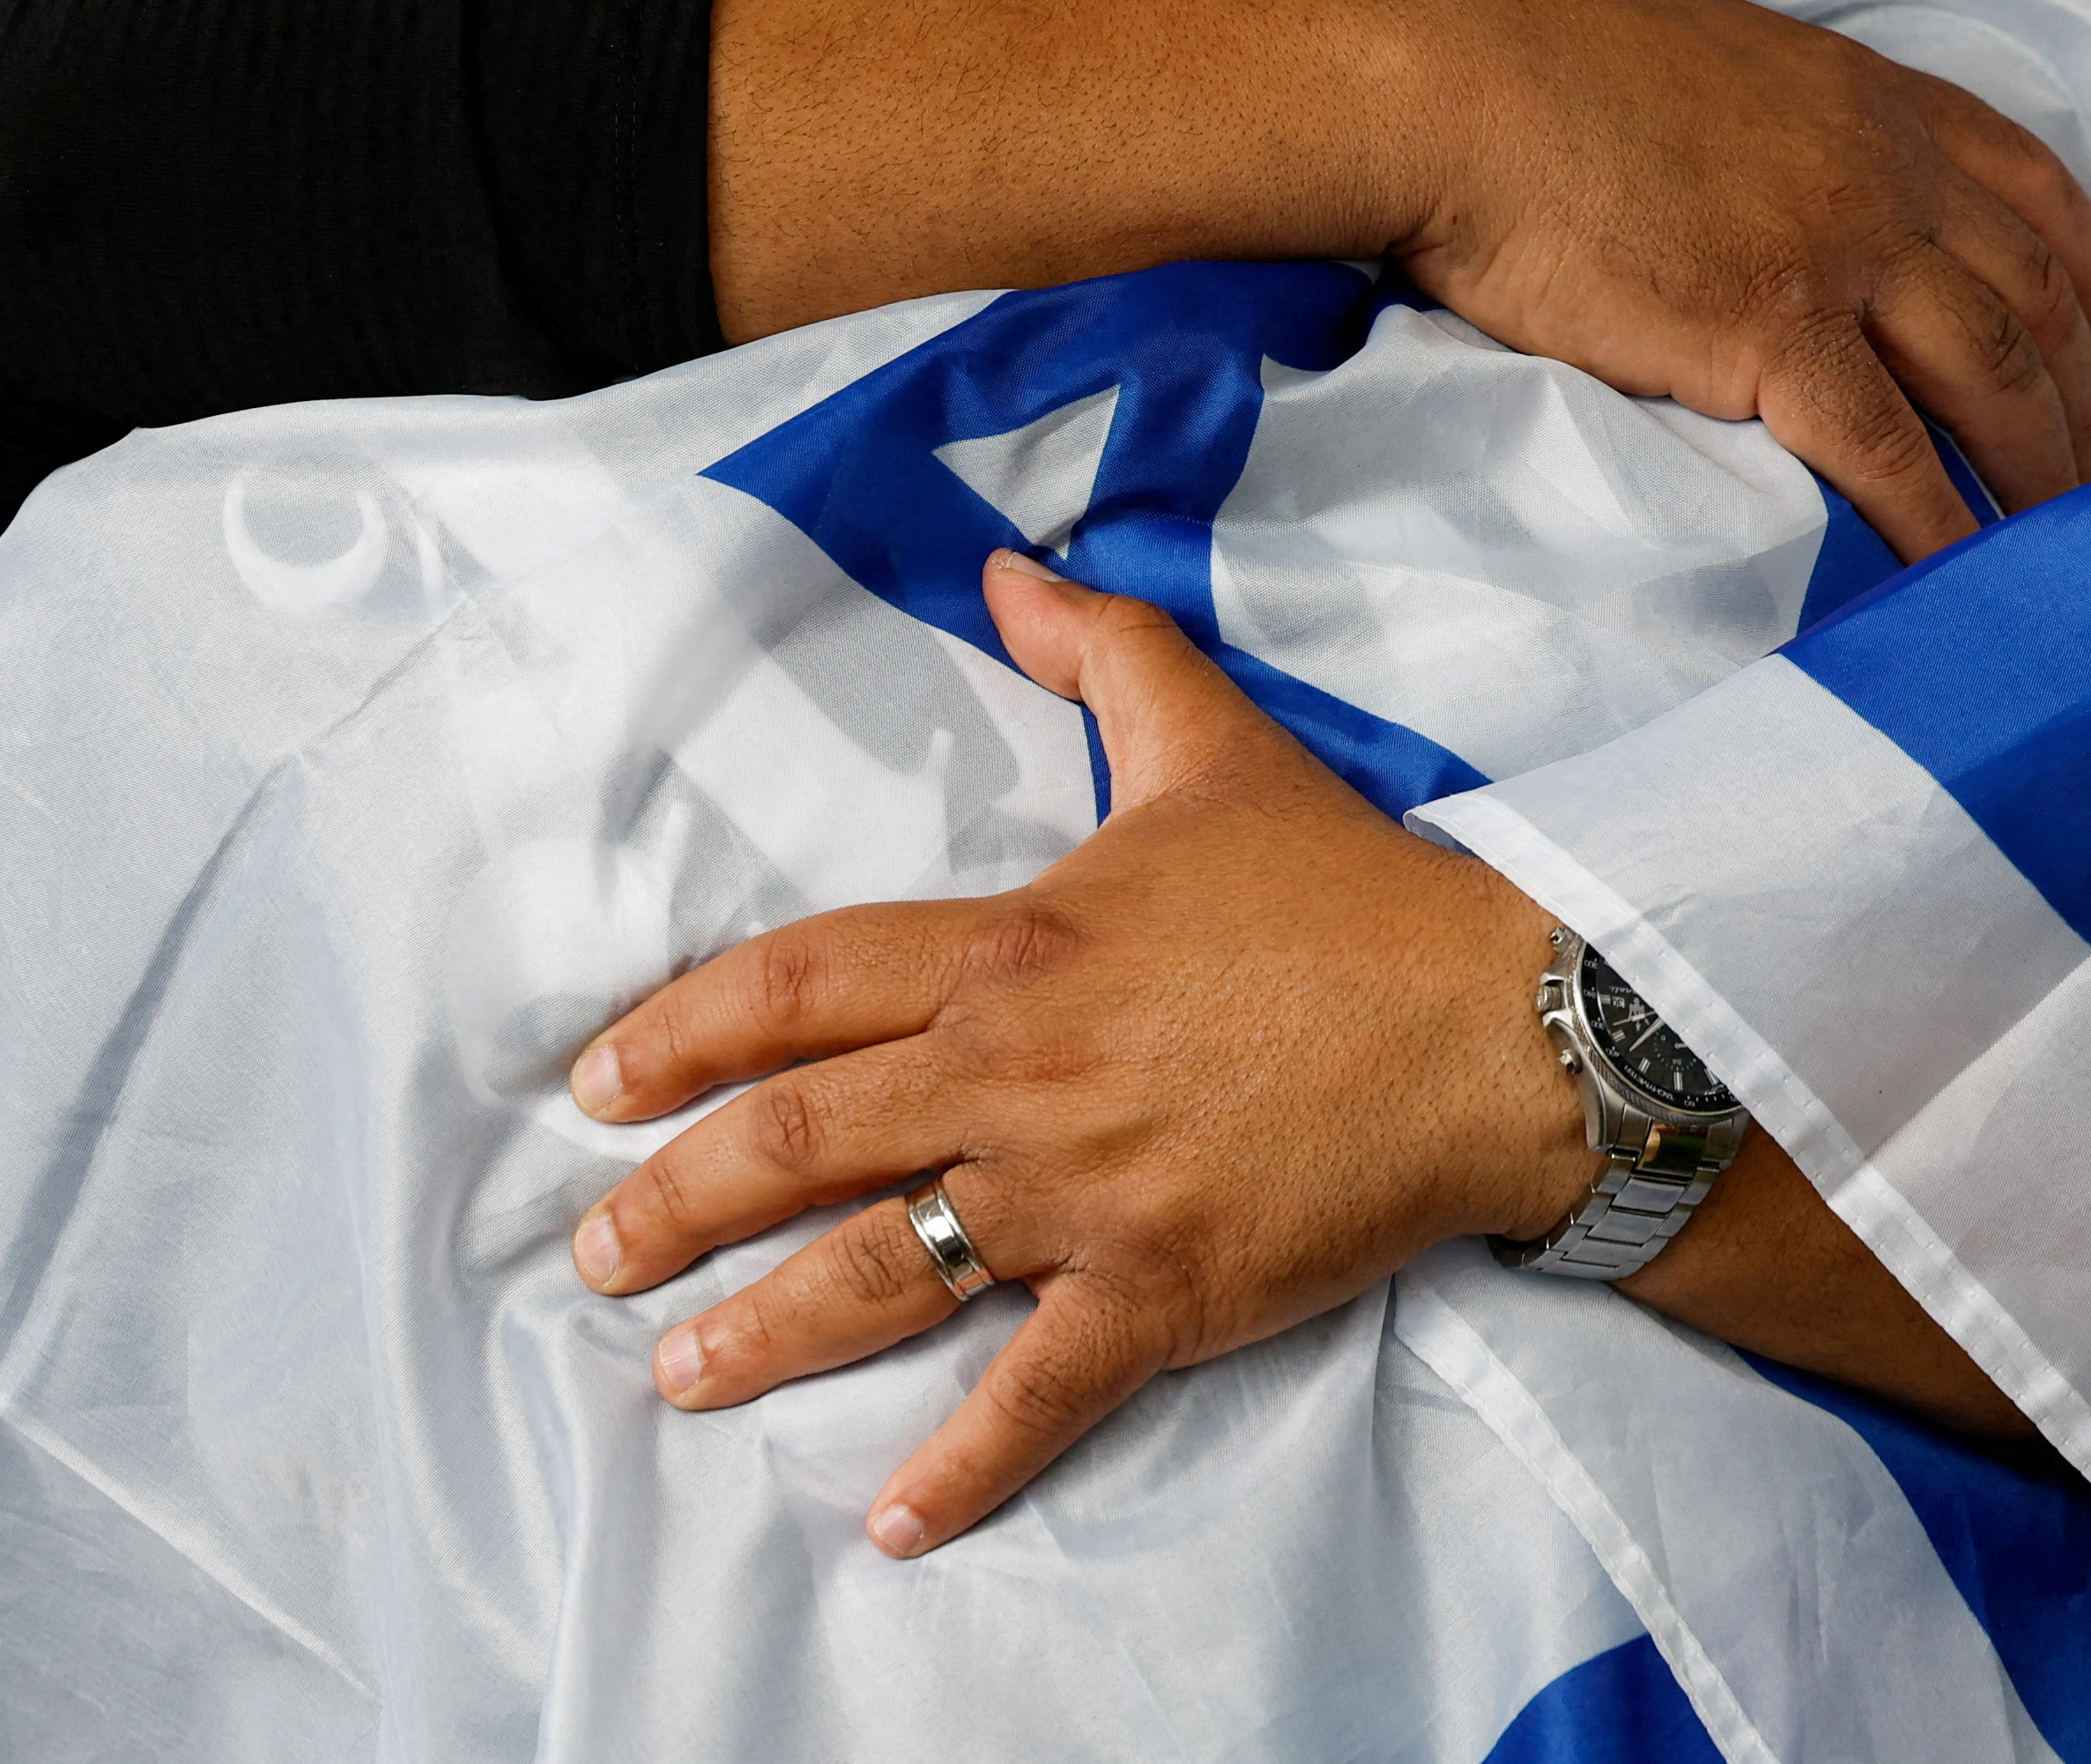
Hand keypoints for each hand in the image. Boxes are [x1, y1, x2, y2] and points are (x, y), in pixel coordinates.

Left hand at [567, 551, 1593, 1555]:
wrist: (1491, 1020)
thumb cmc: (1345, 887)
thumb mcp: (1210, 739)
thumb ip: (1100, 648)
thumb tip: (1009, 568)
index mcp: (1011, 947)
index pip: (799, 986)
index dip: (681, 1032)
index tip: (599, 1083)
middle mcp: (1016, 1072)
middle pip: (799, 1138)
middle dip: (677, 1201)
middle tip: (598, 1255)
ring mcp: (1081, 1190)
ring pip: (879, 1272)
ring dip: (764, 1334)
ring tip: (679, 1378)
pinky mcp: (1161, 1288)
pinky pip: (1036, 1392)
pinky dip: (962, 1465)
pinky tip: (892, 1522)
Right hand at [1390, 0, 2090, 554]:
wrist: (1444, 89)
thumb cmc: (1505, 29)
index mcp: (1851, 92)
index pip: (2020, 179)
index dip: (2082, 263)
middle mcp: (1875, 171)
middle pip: (2031, 292)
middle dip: (2079, 389)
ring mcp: (1835, 254)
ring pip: (1991, 374)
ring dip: (2036, 463)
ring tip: (2053, 540)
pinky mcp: (1773, 338)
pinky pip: (1890, 453)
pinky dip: (1940, 521)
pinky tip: (1959, 575)